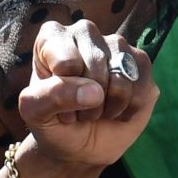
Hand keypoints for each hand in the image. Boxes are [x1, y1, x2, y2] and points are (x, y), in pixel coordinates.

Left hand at [13, 20, 157, 168]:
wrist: (80, 145)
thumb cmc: (53, 123)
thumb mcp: (36, 114)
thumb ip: (51, 96)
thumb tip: (94, 91)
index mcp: (53, 37)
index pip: (66, 62)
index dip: (63, 93)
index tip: (54, 104)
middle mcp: (85, 32)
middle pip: (96, 65)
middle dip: (87, 101)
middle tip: (79, 111)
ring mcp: (116, 44)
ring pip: (122, 75)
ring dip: (109, 106)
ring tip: (97, 110)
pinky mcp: (140, 62)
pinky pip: (142, 87)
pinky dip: (129, 109)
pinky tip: (116, 110)